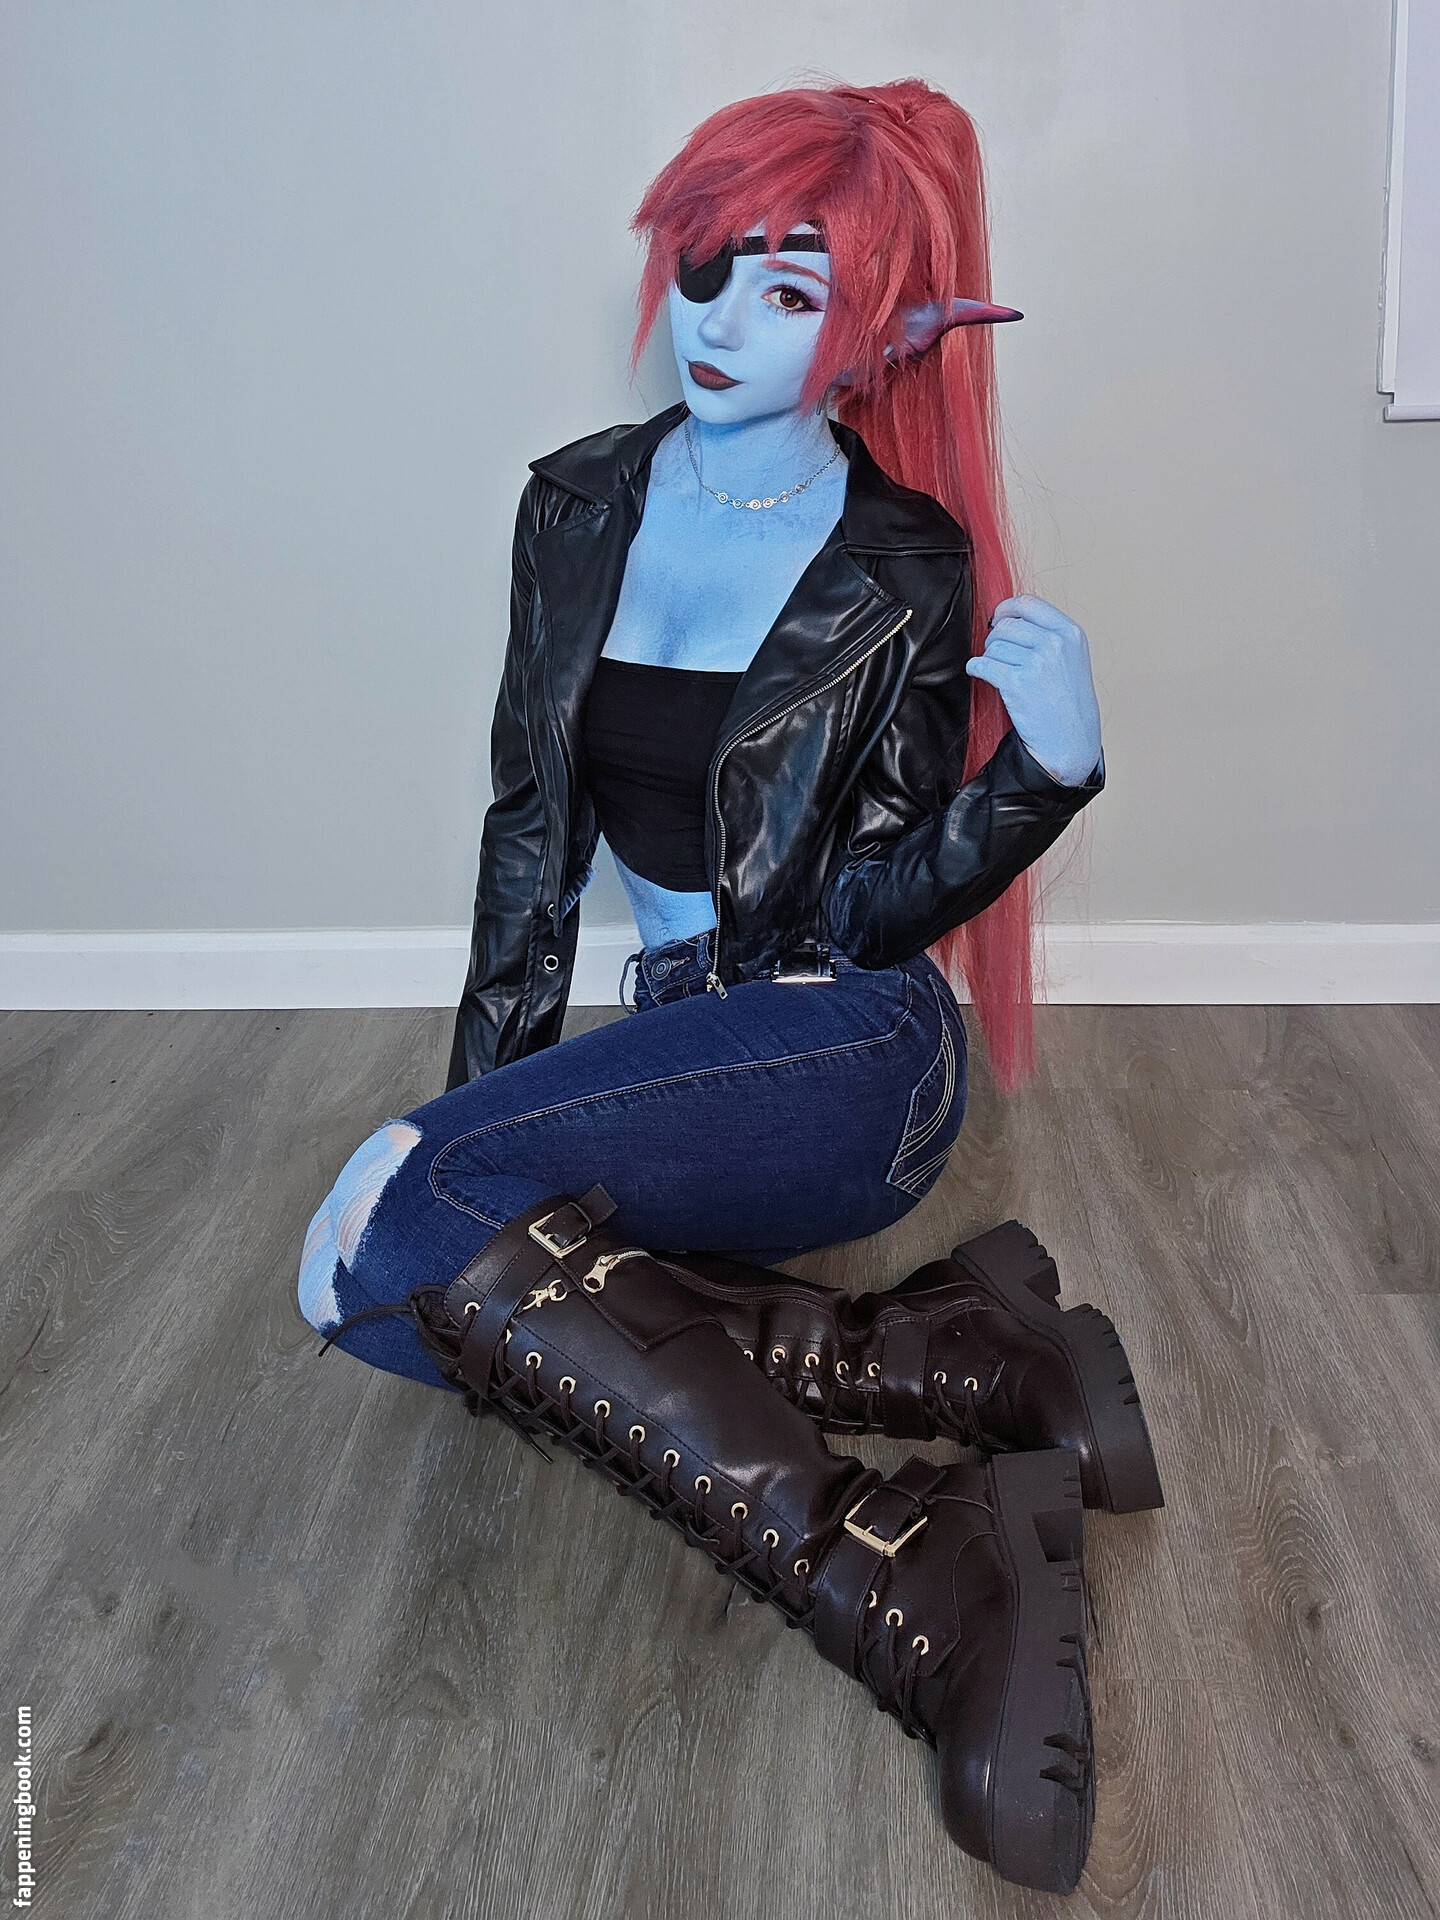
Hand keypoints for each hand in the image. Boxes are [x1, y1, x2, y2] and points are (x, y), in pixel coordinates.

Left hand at [965, 594, 1102, 786]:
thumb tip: (1008, 617)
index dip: (1006, 609)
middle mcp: (1056, 643)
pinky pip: (983, 664)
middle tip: (999, 656)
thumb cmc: (1068, 702)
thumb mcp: (1071, 658)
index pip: (1028, 603)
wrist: (1071, 740)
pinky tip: (980, 674)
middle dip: (995, 640)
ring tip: (1000, 673)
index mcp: (1070, 633)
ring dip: (990, 658)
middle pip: (1006, 625)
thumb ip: (1047, 634)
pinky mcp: (1018, 682)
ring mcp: (1038, 662)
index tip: (998, 619)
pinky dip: (976, 669)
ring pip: (993, 646)